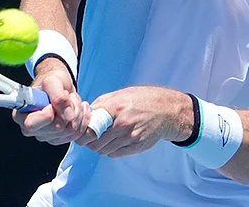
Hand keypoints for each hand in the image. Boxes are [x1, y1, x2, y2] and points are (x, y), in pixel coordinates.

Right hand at [12, 58, 90, 144]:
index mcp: (22, 115)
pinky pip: (78, 134)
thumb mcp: (52, 81)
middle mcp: (32, 129)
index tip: (52, 103)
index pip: (31, 125)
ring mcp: (47, 135)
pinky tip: (79, 108)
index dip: (47, 115)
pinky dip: (83, 119)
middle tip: (68, 96)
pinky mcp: (60, 138)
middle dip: (69, 109)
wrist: (59, 85)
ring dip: (78, 112)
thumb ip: (58, 96)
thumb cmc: (50, 81)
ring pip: (70, 131)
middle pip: (56, 129)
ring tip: (73, 100)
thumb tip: (68, 115)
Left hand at [78, 86, 192, 157]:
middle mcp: (122, 124)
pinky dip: (110, 150)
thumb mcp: (119, 94)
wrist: (167, 110)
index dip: (82, 132)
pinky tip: (113, 142)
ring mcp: (130, 137)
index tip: (81, 131)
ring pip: (104, 151)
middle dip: (89, 142)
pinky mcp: (137, 147)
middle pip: (95, 143)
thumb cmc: (142, 99)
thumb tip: (86, 114)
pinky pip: (115, 154)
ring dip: (99, 147)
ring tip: (102, 138)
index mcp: (115, 107)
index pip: (90, 127)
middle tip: (89, 137)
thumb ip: (101, 104)